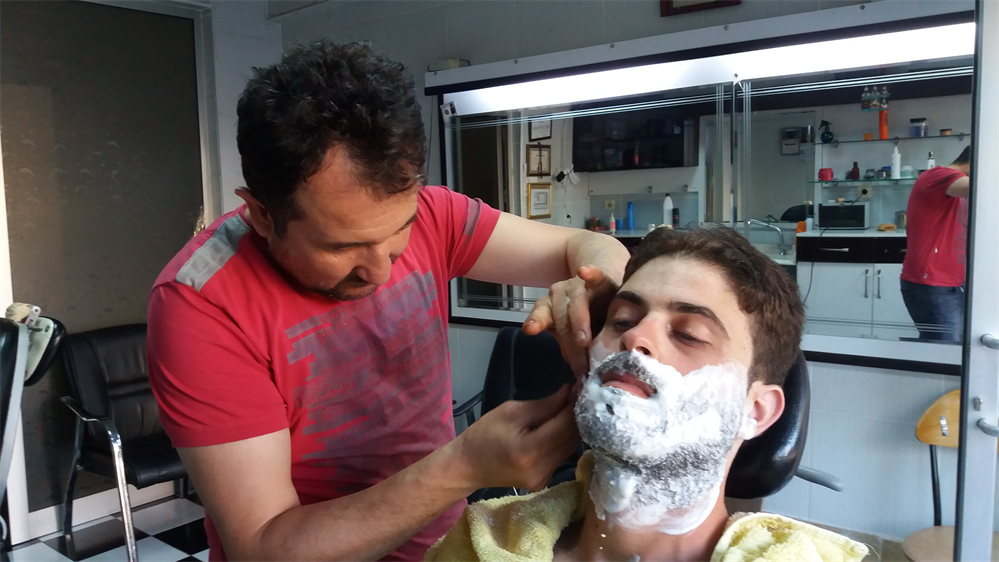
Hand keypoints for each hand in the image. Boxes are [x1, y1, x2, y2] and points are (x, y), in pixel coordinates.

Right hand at [453, 385, 579, 491]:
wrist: (467, 466)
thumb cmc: (484, 434)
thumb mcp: (511, 412)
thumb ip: (544, 405)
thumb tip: (569, 393)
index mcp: (531, 450)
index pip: (564, 425)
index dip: (574, 405)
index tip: (580, 388)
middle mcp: (542, 469)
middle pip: (571, 439)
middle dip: (576, 416)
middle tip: (577, 396)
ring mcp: (544, 479)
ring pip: (570, 448)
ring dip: (572, 428)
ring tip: (569, 408)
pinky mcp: (544, 482)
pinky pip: (561, 457)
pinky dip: (563, 441)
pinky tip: (559, 427)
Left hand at [522, 265, 618, 375]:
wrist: (606, 291)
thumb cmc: (590, 319)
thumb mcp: (578, 337)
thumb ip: (576, 351)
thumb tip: (580, 376)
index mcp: (551, 308)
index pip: (541, 315)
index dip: (536, 321)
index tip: (530, 330)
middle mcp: (561, 295)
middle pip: (561, 317)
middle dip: (569, 342)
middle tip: (580, 364)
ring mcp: (579, 285)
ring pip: (576, 301)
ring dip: (579, 321)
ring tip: (583, 340)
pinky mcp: (600, 280)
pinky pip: (595, 275)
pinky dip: (590, 274)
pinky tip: (584, 273)